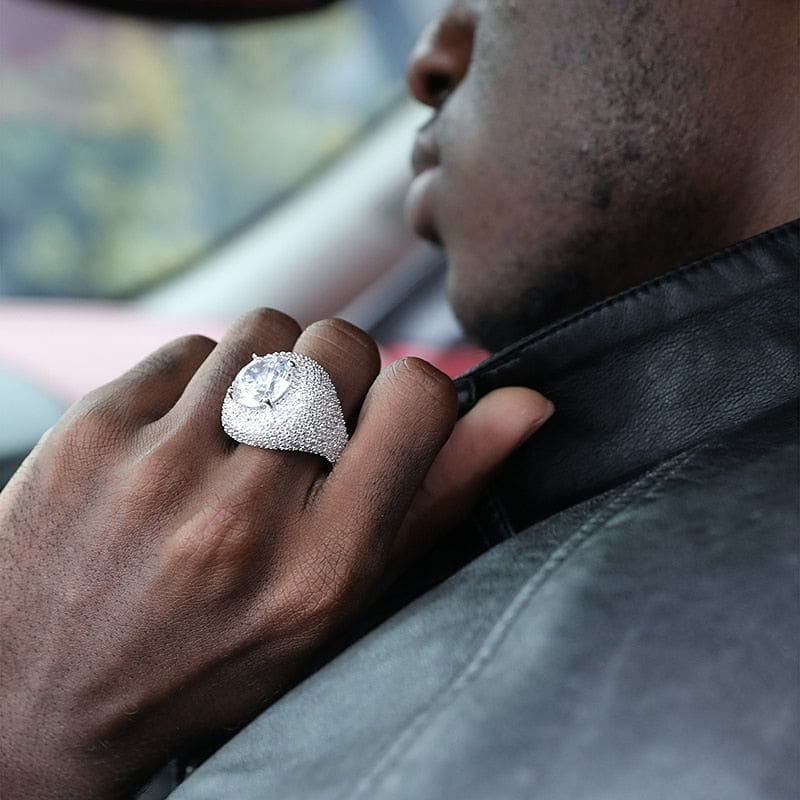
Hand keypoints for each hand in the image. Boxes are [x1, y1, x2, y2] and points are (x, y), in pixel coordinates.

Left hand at [0, 310, 552, 798]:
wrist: (36, 694)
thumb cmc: (214, 655)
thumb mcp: (340, 603)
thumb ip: (436, 497)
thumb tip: (525, 406)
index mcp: (324, 568)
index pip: (419, 398)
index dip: (414, 396)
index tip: (387, 423)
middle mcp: (242, 514)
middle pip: (341, 344)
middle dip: (342, 375)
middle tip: (308, 434)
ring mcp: (159, 465)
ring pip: (267, 327)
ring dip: (273, 367)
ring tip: (246, 434)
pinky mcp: (96, 428)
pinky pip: (190, 346)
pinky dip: (202, 380)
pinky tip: (183, 441)